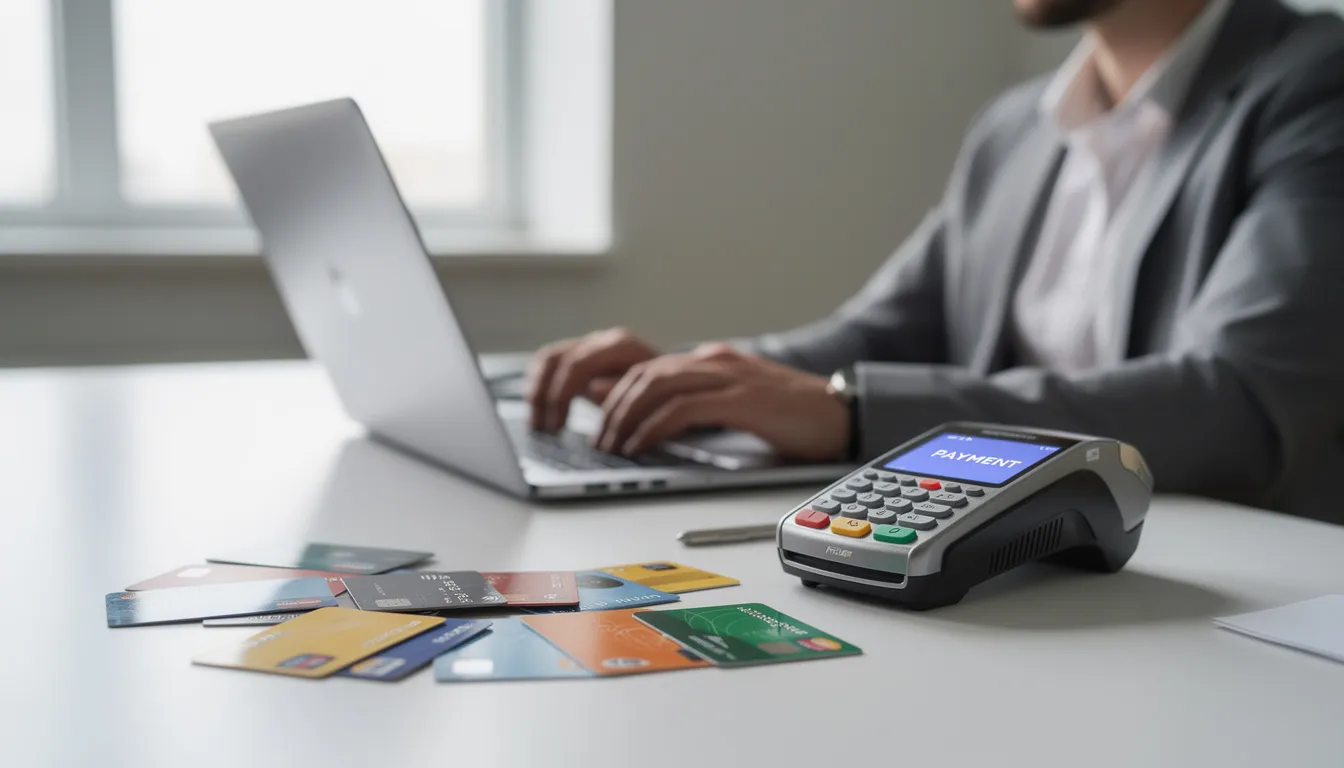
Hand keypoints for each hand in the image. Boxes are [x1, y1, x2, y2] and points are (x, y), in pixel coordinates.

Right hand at [525, 328, 659, 430]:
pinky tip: (538, 411)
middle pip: (559, 359)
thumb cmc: (663, 397)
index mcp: (623, 346)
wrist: (671, 389)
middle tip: (545, 429)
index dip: (562, 394)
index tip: (558, 426)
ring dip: (538, 391)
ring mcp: (590, 346)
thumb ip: (622, 392)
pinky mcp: (581, 357)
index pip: (579, 363)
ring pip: (549, 359)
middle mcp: (603, 341)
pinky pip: (549, 364)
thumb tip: (595, 387)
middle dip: (548, 396)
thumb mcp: (649, 399)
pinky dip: (539, 386)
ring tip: (537, 425)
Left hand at [594, 343, 850, 460]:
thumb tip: (650, 421)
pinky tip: (642, 446)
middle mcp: (716, 360)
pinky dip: (655, 427)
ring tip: (613, 446)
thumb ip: (697, 405)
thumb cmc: (791, 416)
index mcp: (712, 360)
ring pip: (657, 386)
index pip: (648, 367)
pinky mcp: (742, 399)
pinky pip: (683, 409)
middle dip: (612, 407)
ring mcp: (729, 377)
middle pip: (644, 373)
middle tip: (599, 440)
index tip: (599, 422)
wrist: (841, 414)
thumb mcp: (735, 404)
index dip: (615, 393)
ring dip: (626, 417)